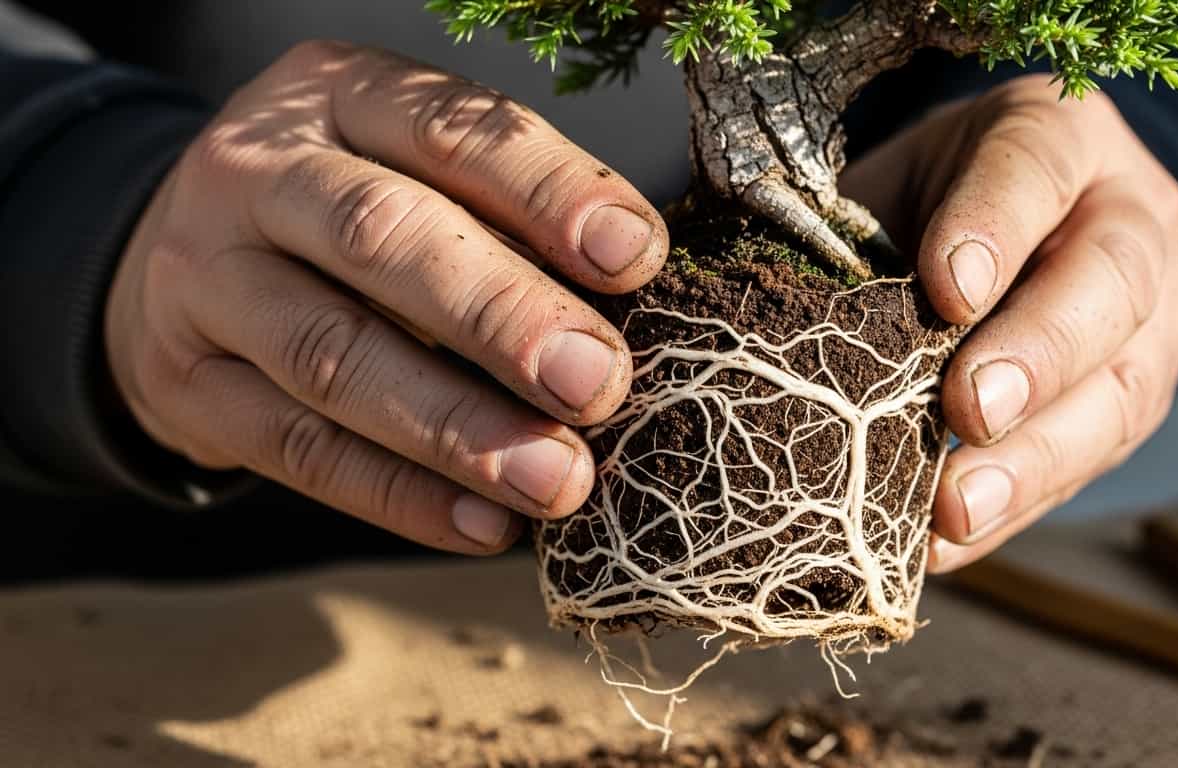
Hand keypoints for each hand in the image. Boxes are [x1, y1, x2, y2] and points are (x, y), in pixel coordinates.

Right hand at [105, 41, 666, 554]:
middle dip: (501, 316)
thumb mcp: (416, 168)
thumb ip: (508, 218)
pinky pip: (298, 451)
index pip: (447, 131)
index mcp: (337, 94)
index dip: (545, 193)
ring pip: (332, 355)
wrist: (185, 256)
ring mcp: (206, 281)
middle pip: (379, 237)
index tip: (634, 259)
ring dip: (457, 429)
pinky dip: (401, 496)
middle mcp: (256, 172)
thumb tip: (627, 307)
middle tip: (596, 383)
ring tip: (557, 479)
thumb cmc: (354, 204)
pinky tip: (486, 527)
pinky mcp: (189, 386)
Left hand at [840, 74, 1177, 571]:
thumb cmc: (933, 203)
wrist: (1012, 231)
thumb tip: (803, 329)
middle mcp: (1127, 220)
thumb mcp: (899, 185)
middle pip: (1109, 283)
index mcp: (1060, 138)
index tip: (947, 289)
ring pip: (1119, 389)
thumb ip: (873, 235)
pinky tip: (948, 540)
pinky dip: (1016, 507)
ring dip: (1033, 459)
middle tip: (969, 409)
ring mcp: (1150, 318)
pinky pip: (1090, 460)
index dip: (995, 226)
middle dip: (1037, 353)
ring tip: (957, 508)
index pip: (1037, 166)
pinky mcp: (1134, 398)